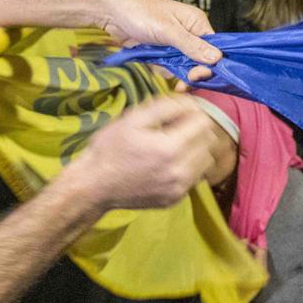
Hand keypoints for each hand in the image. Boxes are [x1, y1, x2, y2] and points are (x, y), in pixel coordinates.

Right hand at [65, 95, 229, 210]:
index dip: (192, 112)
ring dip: (196, 149)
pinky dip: (189, 167)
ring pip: (207, 160)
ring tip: (173, 146)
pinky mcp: (176, 200)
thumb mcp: (133, 118)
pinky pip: (196, 178)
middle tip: (174, 128)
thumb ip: (166, 107)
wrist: (94, 186)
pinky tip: (168, 164)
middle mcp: (181, 171)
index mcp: (170, 148)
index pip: (203, 122)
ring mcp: (180, 189)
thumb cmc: (110, 148)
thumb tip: (191, 102)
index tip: (178, 113)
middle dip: (196, 129)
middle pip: (209, 141)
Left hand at [94, 0, 220, 72]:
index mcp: (196, 22)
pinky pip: (169, 65)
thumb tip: (218, 58)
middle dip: (190, 72)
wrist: (111, 12)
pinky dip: (162, 69)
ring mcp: (175, 42)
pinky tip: (154, 66)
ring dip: (174, 71)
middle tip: (181, 84)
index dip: (208, 64)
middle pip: (199, 59)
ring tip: (161, 70)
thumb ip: (191, 45)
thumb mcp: (167, 30)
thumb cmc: (139, 13)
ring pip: (184, 65)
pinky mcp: (162, 50)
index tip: (198, 76)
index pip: (213, 48)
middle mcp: (189, 32)